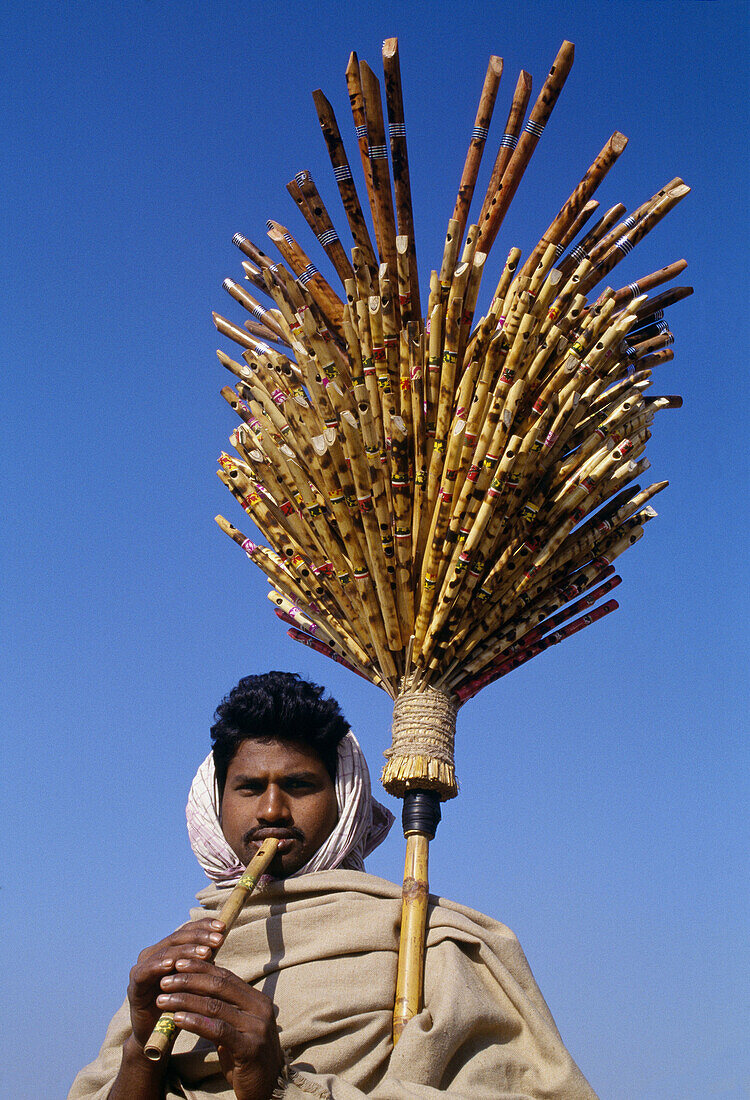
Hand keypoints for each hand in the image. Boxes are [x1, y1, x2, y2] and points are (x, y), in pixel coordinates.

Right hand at [126, 917, 227, 1050]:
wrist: (159, 1035)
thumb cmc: (181, 1004)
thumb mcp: (195, 980)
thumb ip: (202, 962)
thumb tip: (220, 940)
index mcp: (168, 950)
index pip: (186, 931)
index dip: (203, 926)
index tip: (223, 926)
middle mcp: (153, 954)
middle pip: (177, 938)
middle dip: (199, 937)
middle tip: (218, 939)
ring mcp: (142, 968)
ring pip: (165, 953)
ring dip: (185, 951)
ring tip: (205, 952)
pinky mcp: (134, 986)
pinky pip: (145, 973)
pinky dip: (157, 967)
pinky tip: (171, 965)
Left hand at [155, 957, 284, 1099]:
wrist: (267, 1089)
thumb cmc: (245, 1058)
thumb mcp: (236, 1028)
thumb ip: (222, 1009)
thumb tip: (195, 988)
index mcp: (258, 1000)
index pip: (225, 977)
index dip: (201, 969)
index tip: (177, 964)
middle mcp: (261, 1009)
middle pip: (220, 987)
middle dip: (189, 981)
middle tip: (165, 981)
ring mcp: (257, 1028)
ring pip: (215, 1006)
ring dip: (185, 1001)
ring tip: (163, 1001)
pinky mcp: (250, 1048)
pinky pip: (218, 1030)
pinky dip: (195, 1022)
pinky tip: (177, 1019)